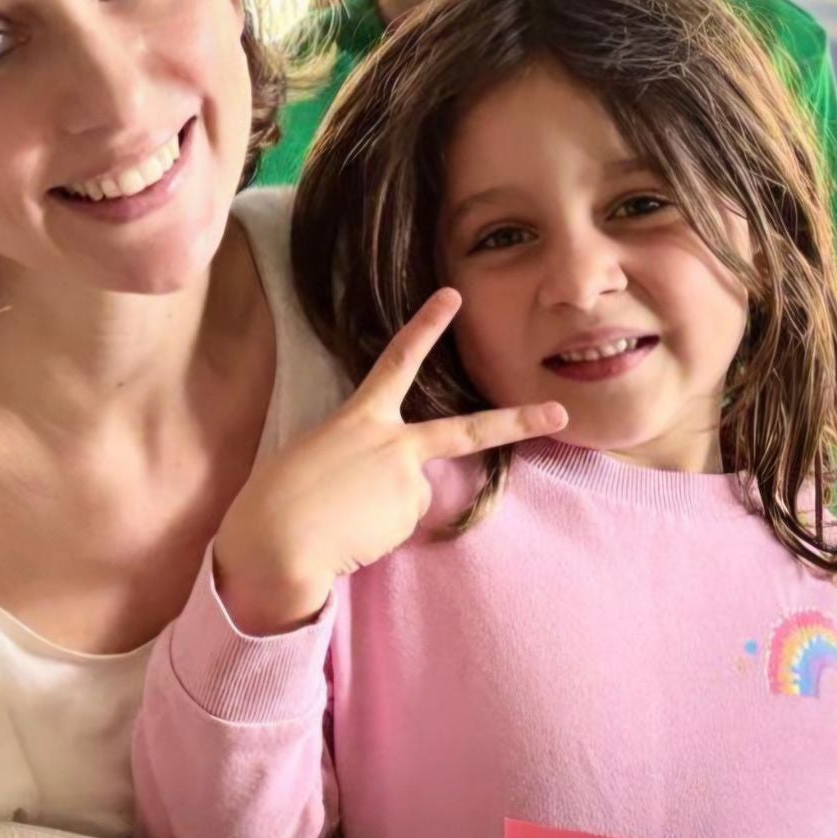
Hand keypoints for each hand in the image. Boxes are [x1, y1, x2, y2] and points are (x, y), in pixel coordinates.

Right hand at [214, 289, 566, 633]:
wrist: (277, 539)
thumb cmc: (280, 494)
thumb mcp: (318, 452)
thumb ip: (361, 452)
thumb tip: (392, 479)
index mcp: (359, 416)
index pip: (398, 360)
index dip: (426, 326)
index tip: (452, 298)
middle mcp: (393, 442)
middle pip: (468, 431)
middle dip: (518, 422)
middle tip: (559, 414)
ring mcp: (407, 481)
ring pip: (410, 492)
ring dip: (382, 506)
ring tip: (341, 515)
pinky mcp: (409, 517)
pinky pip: (400, 521)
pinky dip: (379, 530)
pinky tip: (352, 533)